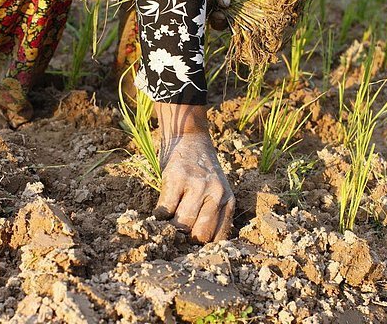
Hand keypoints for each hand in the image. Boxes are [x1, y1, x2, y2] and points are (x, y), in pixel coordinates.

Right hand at [154, 104, 234, 242]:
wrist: (189, 137)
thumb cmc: (201, 169)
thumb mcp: (216, 190)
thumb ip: (211, 213)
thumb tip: (195, 247)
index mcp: (228, 200)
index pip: (218, 239)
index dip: (201, 248)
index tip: (190, 249)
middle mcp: (217, 194)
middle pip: (199, 235)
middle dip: (185, 241)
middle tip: (176, 236)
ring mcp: (197, 185)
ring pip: (182, 225)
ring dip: (170, 229)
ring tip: (167, 222)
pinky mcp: (177, 178)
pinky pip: (164, 210)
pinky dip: (159, 215)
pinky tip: (160, 211)